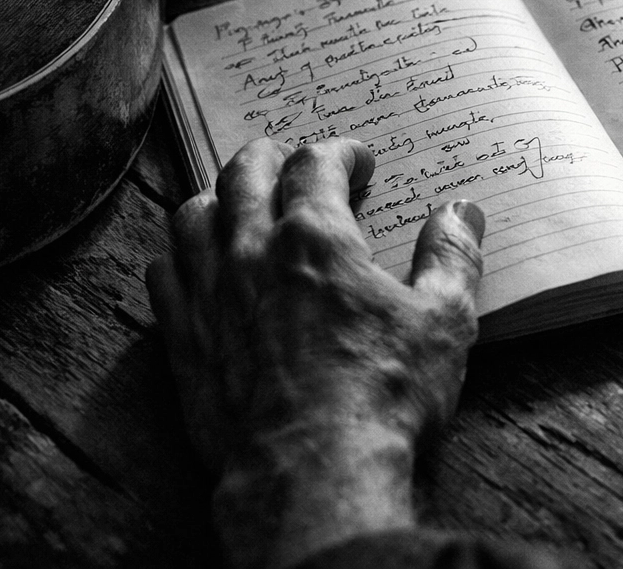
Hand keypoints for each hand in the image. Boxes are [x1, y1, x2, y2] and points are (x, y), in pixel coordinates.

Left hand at [145, 137, 485, 567]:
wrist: (310, 469)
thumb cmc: (382, 394)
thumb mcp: (443, 320)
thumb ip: (452, 256)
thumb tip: (461, 212)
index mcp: (316, 236)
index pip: (316, 163)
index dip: (339, 152)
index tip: (357, 160)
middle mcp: (252, 251)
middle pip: (245, 174)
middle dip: (271, 156)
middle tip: (290, 159)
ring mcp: (209, 295)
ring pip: (192, 216)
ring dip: (217, 196)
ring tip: (235, 200)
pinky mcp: (184, 341)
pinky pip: (162, 276)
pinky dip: (176, 255)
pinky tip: (191, 262)